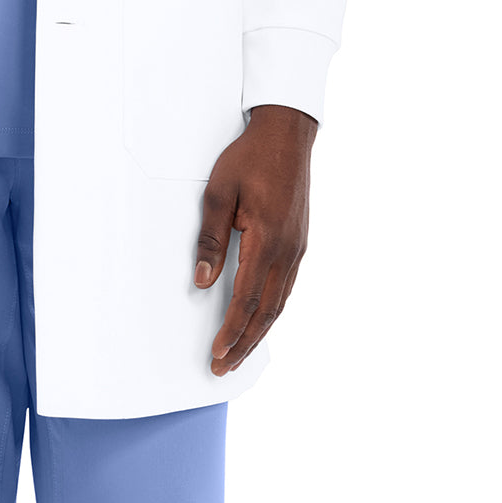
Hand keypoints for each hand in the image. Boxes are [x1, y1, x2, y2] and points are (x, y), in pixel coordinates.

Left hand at [193, 103, 315, 375]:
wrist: (287, 134)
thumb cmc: (249, 158)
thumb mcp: (219, 191)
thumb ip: (210, 236)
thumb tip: (201, 279)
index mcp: (267, 240)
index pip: (247, 299)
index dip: (232, 331)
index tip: (217, 354)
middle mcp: (288, 251)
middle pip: (266, 311)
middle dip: (244, 344)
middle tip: (223, 368)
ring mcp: (297, 248)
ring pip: (280, 303)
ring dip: (259, 332)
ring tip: (239, 354)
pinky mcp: (300, 242)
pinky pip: (287, 288)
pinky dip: (272, 311)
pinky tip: (261, 320)